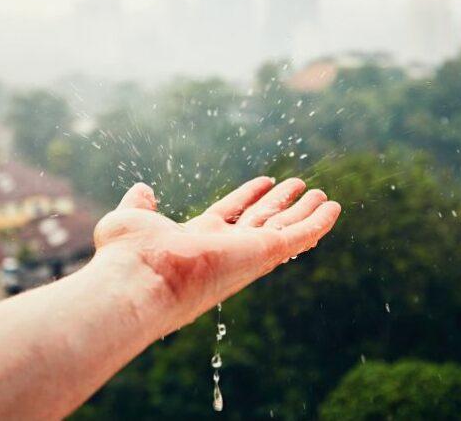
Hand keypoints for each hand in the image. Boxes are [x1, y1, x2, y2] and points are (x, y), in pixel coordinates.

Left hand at [92, 177, 340, 331]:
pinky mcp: (265, 254)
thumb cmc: (128, 256)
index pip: (230, 214)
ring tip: (319, 193)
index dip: (247, 197)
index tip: (264, 182)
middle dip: (279, 204)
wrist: (139, 278)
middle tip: (297, 186)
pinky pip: (298, 236)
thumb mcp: (130, 219)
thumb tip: (143, 189)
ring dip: (302, 211)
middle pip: (260, 221)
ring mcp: (247, 253)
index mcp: (198, 240)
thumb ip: (139, 204)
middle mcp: (226, 249)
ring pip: (283, 228)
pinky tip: (332, 208)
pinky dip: (317, 222)